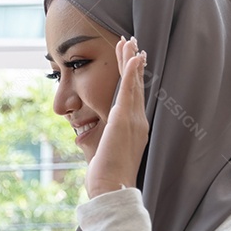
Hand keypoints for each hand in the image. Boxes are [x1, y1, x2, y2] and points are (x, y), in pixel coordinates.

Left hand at [85, 36, 149, 197]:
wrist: (112, 188)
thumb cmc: (107, 176)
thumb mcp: (106, 153)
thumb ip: (104, 141)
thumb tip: (92, 140)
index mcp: (134, 128)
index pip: (134, 96)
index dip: (132, 77)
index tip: (131, 60)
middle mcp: (138, 121)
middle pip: (136, 85)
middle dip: (133, 62)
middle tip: (131, 42)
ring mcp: (133, 119)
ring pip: (134, 83)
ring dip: (131, 61)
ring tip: (130, 42)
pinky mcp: (123, 119)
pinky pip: (130, 91)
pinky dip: (131, 72)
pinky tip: (133, 57)